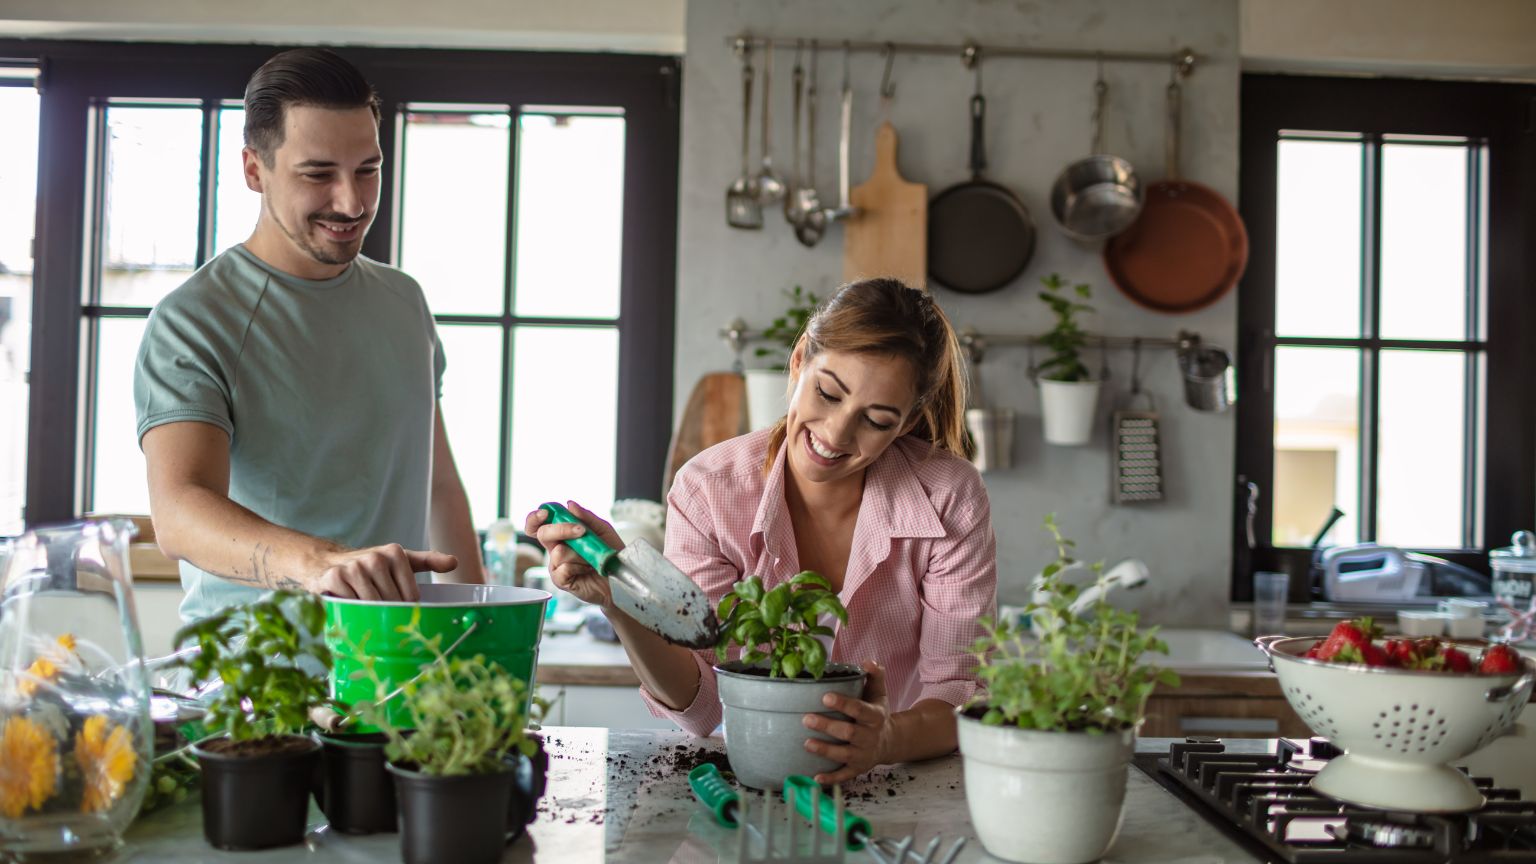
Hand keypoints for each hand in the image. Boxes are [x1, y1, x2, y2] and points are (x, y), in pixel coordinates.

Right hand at [314, 544, 454, 600]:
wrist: (327, 562)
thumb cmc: (371, 567)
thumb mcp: (401, 561)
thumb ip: (428, 561)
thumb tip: (454, 562)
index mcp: (395, 553)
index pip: (410, 595)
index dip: (406, 608)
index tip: (399, 610)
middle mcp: (375, 558)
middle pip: (392, 603)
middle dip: (388, 614)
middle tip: (383, 616)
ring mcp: (354, 568)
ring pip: (372, 606)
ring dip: (369, 614)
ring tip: (365, 609)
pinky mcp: (334, 578)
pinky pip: (350, 605)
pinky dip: (350, 610)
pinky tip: (348, 603)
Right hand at [524, 501, 624, 607]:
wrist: (619, 576)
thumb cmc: (610, 552)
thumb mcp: (602, 529)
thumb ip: (586, 517)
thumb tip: (569, 504)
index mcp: (561, 534)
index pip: (539, 524)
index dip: (535, 518)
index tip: (545, 512)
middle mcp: (556, 548)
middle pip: (543, 534)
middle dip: (561, 530)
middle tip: (581, 531)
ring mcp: (556, 565)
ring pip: (558, 552)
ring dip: (580, 554)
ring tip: (592, 558)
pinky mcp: (560, 580)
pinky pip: (563, 568)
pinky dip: (579, 567)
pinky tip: (587, 569)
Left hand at [802, 660, 892, 783]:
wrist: (890, 741)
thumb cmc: (877, 712)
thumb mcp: (879, 692)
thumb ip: (875, 675)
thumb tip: (867, 661)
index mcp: (875, 716)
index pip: (859, 710)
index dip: (843, 704)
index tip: (825, 697)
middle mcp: (870, 737)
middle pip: (849, 733)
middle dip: (828, 727)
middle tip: (806, 718)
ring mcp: (863, 755)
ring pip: (844, 755)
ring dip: (825, 751)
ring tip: (806, 743)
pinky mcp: (857, 769)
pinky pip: (844, 776)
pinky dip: (830, 779)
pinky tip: (815, 778)